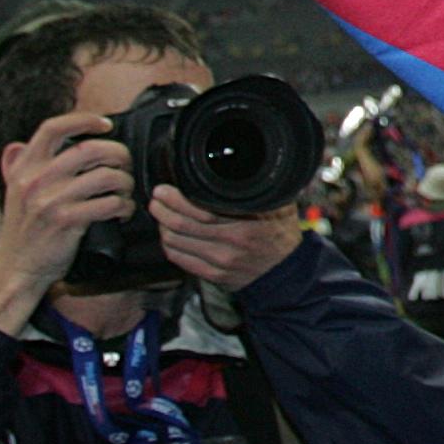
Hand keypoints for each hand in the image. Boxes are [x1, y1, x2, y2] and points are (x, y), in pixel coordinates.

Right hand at [0, 115, 137, 331]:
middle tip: (125, 164)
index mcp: (24, 168)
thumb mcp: (13, 192)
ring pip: (106, 176)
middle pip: (90, 148)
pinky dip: (124, 206)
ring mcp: (51, 200)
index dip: (84, 120)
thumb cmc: (22, 231)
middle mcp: (36, 180)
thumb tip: (18, 143)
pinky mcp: (67, 221)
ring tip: (125, 191)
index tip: (105, 124)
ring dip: (125, 182)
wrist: (14, 269)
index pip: (53, 128)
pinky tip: (123, 211)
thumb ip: (18, 167)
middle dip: (118, 153)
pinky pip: (110, 203)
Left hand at [153, 189, 303, 291]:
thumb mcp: (276, 205)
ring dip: (163, 228)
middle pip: (182, 227)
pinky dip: (170, 245)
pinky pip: (180, 260)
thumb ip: (255, 190)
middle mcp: (229, 246)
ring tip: (161, 215)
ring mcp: (219, 263)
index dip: (176, 199)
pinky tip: (169, 235)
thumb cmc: (280, 231)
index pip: (200, 211)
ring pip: (176, 244)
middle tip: (156, 200)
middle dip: (162, 211)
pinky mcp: (213, 276)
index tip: (164, 190)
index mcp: (245, 226)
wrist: (286, 269)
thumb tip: (233, 167)